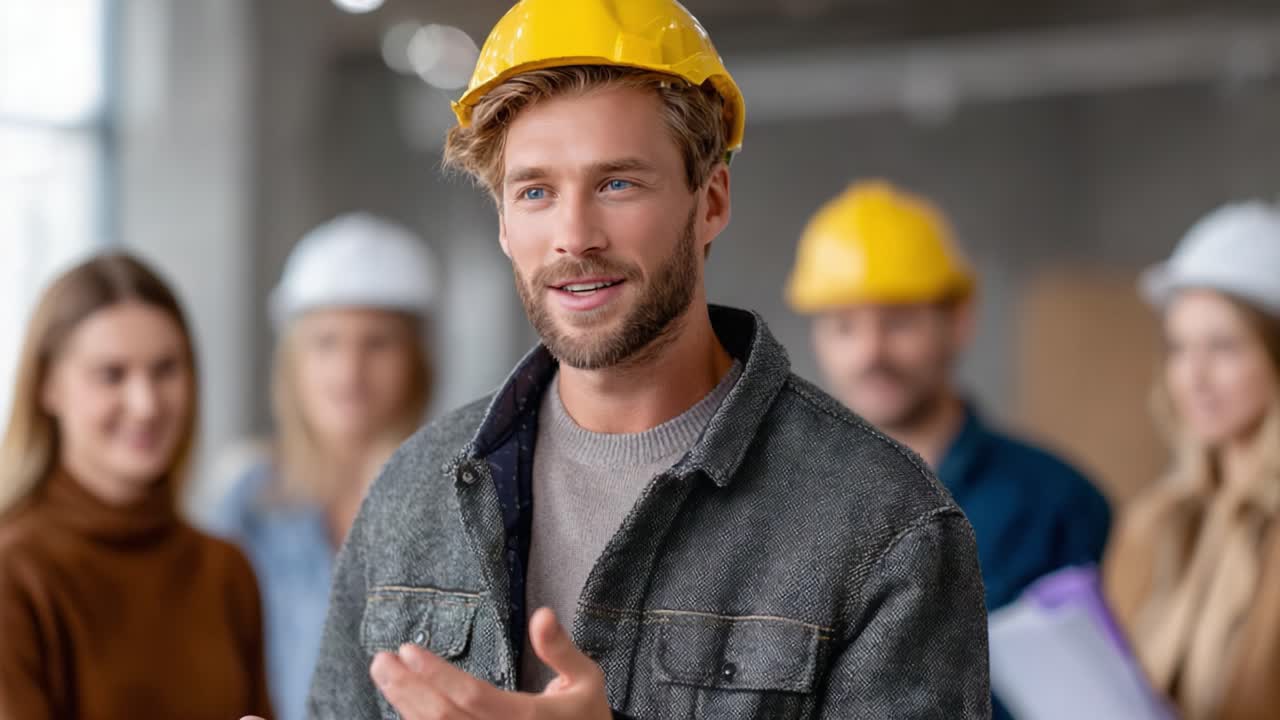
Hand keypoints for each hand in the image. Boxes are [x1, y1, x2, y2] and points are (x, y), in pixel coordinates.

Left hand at [370, 607, 611, 719]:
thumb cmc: (586, 717)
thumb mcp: (586, 680)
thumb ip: (560, 649)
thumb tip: (542, 613)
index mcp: (528, 719)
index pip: (470, 695)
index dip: (435, 673)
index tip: (408, 649)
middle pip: (442, 717)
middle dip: (406, 688)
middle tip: (381, 661)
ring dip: (405, 705)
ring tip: (385, 676)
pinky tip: (405, 706)